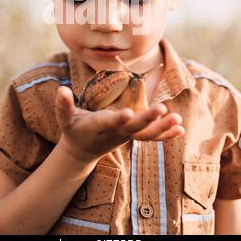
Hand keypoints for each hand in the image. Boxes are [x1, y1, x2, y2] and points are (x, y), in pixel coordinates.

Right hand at [55, 86, 183, 163]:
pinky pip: (151, 138)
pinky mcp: (132, 137)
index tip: (128, 114)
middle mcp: (115, 132)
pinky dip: (165, 135)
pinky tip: (181, 129)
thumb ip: (63, 106)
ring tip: (178, 119)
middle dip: (147, 119)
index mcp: (98, 127)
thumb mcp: (65, 120)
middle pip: (133, 128)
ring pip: (146, 135)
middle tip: (162, 110)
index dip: (118, 119)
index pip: (108, 122)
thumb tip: (60, 89)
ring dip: (162, 128)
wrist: (82, 151)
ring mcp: (126, 136)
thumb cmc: (74, 130)